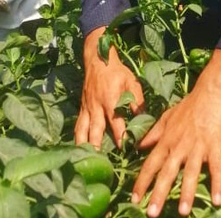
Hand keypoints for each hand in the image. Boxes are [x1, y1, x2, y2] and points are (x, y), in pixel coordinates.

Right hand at [74, 26, 145, 148]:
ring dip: (83, 144)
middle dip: (96, 146)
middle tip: (99, 161)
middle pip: (95, 130)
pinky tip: (78, 148)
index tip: (125, 148)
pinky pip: (78, 125)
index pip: (116, 123)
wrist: (97, 59)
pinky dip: (77, 137)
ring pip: (82, 130)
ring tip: (83, 159)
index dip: (120, 136)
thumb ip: (137, 101)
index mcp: (110, 100)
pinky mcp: (82, 108)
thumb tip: (143, 118)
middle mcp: (96, 107)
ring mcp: (87, 108)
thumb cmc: (117, 71)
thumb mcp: (131, 82)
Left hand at [132, 50, 220, 216]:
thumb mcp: (167, 118)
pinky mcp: (214, 146)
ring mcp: (197, 147)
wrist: (210, 92)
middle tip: (151, 214)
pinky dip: (217, 184)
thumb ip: (153, 134)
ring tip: (181, 212)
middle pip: (167, 174)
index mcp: (166, 141)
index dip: (141, 183)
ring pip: (190, 174)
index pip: (150, 165)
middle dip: (158, 194)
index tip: (134, 199)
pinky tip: (218, 200)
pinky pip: (216, 168)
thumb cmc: (189, 105)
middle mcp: (178, 147)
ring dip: (186, 194)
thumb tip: (139, 146)